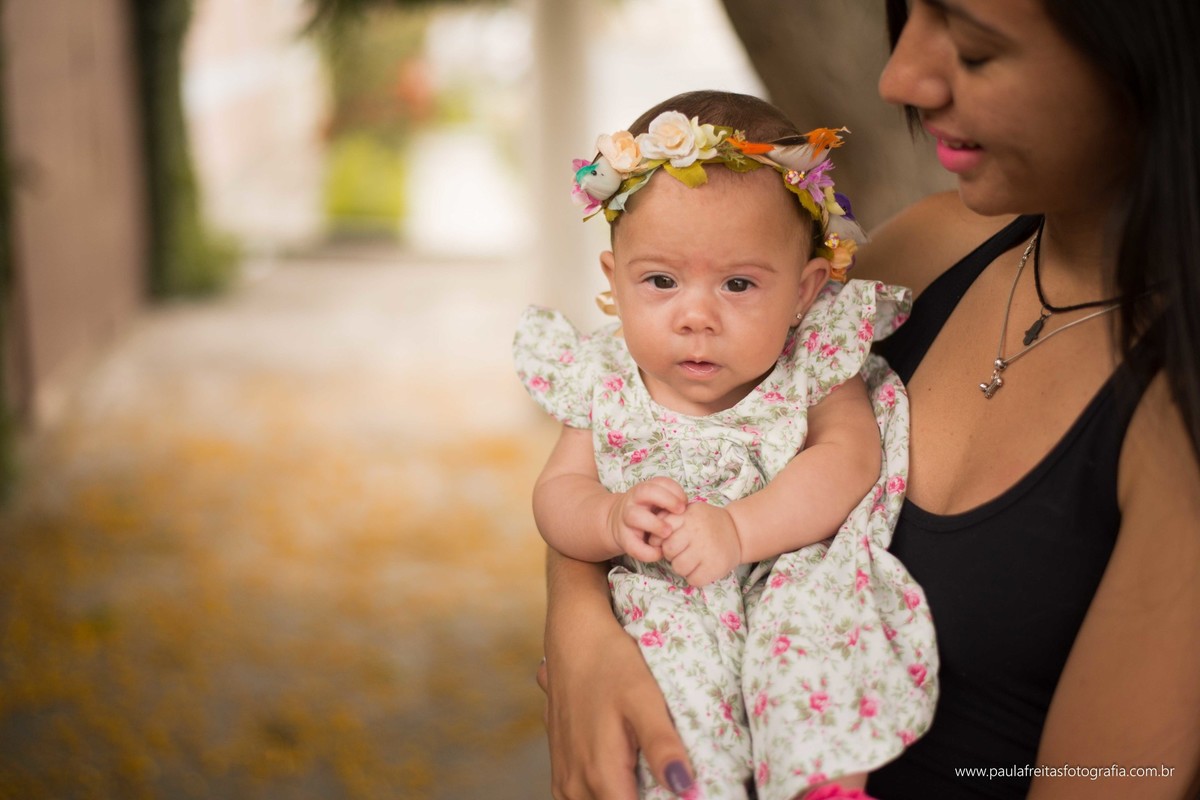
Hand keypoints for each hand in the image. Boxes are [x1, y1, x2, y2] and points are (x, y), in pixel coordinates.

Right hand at [538, 610, 695, 797]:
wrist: (573, 636)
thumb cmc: (611, 662)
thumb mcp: (644, 698)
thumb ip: (662, 746)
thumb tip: (685, 787)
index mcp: (601, 774)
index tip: (684, 795)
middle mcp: (576, 785)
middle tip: (670, 783)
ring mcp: (564, 779)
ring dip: (623, 797)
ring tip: (652, 782)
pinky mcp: (561, 768)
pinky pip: (583, 799)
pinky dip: (605, 794)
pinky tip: (626, 775)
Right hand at [608, 477, 686, 561]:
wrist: (617, 524)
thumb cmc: (646, 513)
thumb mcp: (657, 504)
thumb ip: (671, 504)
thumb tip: (691, 512)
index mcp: (645, 490)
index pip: (660, 483)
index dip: (675, 491)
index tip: (686, 503)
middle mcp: (633, 501)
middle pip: (645, 491)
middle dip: (665, 499)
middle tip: (680, 512)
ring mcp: (626, 518)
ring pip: (635, 516)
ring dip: (654, 524)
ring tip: (668, 533)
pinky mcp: (623, 538)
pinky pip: (633, 545)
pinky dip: (648, 551)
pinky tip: (659, 553)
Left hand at [660, 502, 741, 586]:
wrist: (737, 531)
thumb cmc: (706, 523)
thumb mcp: (688, 512)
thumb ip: (669, 519)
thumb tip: (652, 539)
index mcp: (688, 516)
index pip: (661, 533)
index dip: (661, 540)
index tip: (669, 541)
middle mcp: (697, 532)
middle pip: (668, 551)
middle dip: (671, 554)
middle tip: (682, 551)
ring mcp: (707, 550)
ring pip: (679, 568)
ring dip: (683, 567)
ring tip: (693, 559)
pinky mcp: (715, 567)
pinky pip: (693, 580)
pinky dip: (695, 577)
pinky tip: (702, 567)